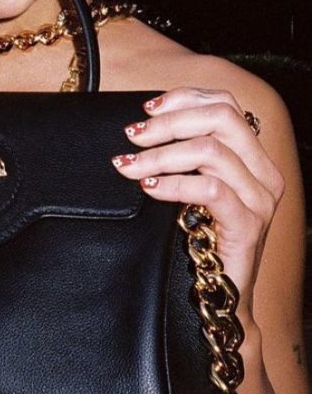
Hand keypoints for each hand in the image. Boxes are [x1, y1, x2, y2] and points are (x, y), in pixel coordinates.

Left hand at [111, 87, 285, 320]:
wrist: (220, 294)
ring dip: (161, 155)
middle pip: (221, 119)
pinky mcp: (248, 225)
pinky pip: (211, 189)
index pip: (226, 104)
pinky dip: (174, 184)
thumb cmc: (199, 236)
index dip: (184, 99)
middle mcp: (263, 173)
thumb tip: (143, 125)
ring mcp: (259, 199)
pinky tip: (149, 188)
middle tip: (133, 136)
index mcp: (253, 156)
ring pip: (211, 151)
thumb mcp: (192, 187)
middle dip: (169, 123)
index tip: (146, 109)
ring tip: (130, 166)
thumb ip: (183, 155)